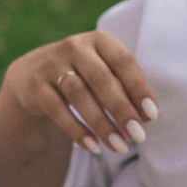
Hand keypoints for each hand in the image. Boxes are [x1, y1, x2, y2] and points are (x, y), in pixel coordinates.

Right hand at [0, 30, 154, 155]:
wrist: (34, 74)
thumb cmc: (84, 76)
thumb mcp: (105, 75)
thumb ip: (126, 91)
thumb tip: (148, 117)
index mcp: (99, 40)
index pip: (123, 61)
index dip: (139, 88)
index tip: (152, 115)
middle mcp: (74, 46)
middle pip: (101, 79)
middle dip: (122, 109)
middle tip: (139, 136)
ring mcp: (51, 64)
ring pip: (79, 94)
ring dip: (102, 123)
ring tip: (120, 146)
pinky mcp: (35, 86)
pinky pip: (57, 109)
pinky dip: (76, 130)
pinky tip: (94, 146)